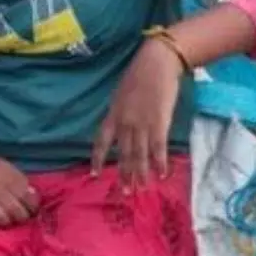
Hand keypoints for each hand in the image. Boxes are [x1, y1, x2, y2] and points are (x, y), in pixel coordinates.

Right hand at [0, 141, 38, 226]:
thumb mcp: (2, 164)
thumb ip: (18, 179)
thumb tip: (33, 196)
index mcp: (2, 172)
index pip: (25, 195)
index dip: (33, 204)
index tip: (33, 206)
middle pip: (15, 210)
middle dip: (23, 216)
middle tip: (24, 215)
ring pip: (1, 219)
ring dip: (9, 221)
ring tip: (10, 218)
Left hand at [92, 37, 184, 188]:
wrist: (157, 62)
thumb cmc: (141, 73)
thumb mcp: (122, 92)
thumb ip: (121, 109)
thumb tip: (121, 121)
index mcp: (113, 114)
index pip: (101, 141)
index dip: (97, 159)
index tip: (94, 175)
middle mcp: (125, 123)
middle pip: (123, 154)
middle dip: (124, 175)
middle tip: (125, 194)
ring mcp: (141, 124)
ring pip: (139, 155)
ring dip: (140, 175)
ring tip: (140, 190)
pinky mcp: (159, 123)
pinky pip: (157, 148)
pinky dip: (159, 163)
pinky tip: (161, 175)